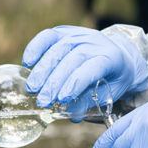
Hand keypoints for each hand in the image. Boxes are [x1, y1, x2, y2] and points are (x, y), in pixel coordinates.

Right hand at [22, 25, 147, 107]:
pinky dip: (36, 47)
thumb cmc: (113, 78)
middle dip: (55, 81)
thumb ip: (90, 102)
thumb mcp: (109, 92)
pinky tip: (27, 63)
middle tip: (43, 100)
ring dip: (43, 70)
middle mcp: (95, 42)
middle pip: (72, 58)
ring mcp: (79, 34)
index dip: (76, 83)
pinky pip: (48, 36)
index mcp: (111, 57)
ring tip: (32, 88)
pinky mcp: (65, 31)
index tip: (62, 99)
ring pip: (58, 47)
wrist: (119, 54)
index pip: (92, 67)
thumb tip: (72, 115)